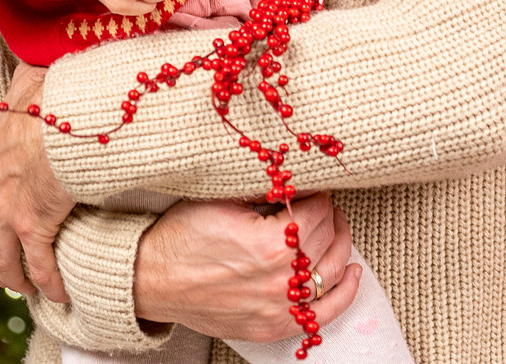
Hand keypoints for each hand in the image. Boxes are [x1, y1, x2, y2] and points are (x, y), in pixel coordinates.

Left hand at [0, 62, 75, 301]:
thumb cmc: (57, 94)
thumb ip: (22, 81)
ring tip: (25, 288)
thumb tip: (26, 67)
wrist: (74, 115)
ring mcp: (8, 208)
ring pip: (0, 257)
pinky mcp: (34, 224)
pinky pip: (39, 265)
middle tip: (0, 271)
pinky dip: (47, 282)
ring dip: (11, 276)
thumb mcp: (29, 80)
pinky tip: (58, 293)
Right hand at [134, 194, 361, 341]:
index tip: (313, 188)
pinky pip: (323, 314)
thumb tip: (297, 177)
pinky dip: (345, 294)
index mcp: (270, 243)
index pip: (317, 211)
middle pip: (326, 239)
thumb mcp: (223, 199)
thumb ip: (265, 190)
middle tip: (323, 204)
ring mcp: (278, 308)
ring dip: (342, 246)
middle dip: (328, 216)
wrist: (151, 280)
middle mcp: (280, 280)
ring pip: (332, 273)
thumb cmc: (180, 237)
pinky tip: (354, 273)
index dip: (318, 195)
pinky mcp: (271, 327)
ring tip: (339, 230)